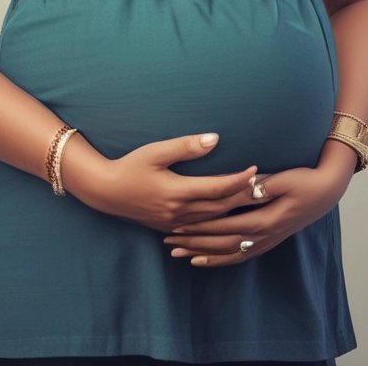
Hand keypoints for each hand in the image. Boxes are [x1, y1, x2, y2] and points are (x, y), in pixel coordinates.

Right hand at [64, 132, 260, 232]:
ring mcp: (175, 222)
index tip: (255, 169)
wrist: (105, 191)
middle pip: (220, 207)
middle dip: (243, 197)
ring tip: (250, 199)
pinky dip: (217, 222)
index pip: (218, 188)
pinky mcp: (169, 226)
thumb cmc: (130, 166)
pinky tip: (226, 218)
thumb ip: (186, 146)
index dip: (239, 180)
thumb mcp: (156, 151)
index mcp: (178, 192)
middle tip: (262, 185)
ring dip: (233, 211)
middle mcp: (179, 212)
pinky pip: (200, 228)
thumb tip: (215, 139)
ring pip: (212, 221)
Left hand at [162, 142, 356, 267]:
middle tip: (168, 241)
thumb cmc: (305, 180)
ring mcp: (266, 241)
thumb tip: (242, 184)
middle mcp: (263, 235)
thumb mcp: (285, 178)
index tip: (177, 224)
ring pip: (228, 253)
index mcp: (264, 219)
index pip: (224, 225)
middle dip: (194, 242)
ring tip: (178, 254)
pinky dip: (220, 260)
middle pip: (222, 243)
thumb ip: (262, 184)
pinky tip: (204, 260)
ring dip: (203, 254)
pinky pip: (240, 255)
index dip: (200, 226)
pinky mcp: (268, 240)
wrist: (327, 191)